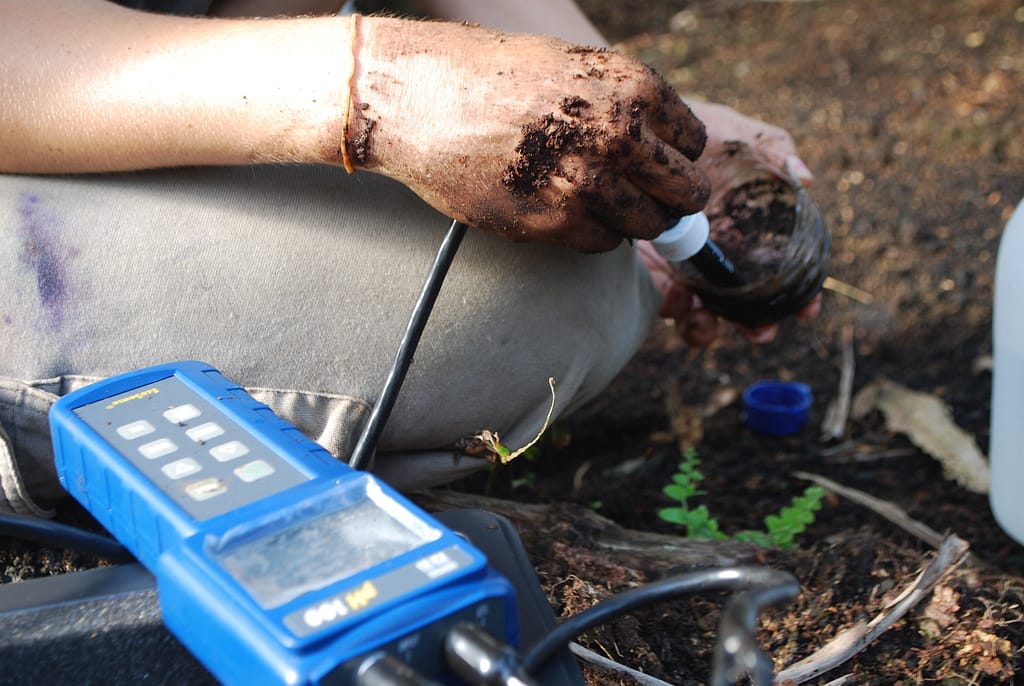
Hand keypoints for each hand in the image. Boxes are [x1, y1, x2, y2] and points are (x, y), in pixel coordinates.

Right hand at [346, 17, 710, 251]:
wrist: (424, 100)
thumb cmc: (492, 75)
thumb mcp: (573, 67)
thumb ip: (621, 104)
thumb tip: (658, 148)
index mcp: (632, 88)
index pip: (693, 143)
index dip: (677, 156)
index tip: (659, 163)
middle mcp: (619, 137)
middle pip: (685, 192)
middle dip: (672, 198)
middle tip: (652, 199)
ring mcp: (588, 185)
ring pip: (645, 226)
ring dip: (630, 219)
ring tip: (594, 199)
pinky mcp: (555, 224)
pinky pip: (602, 243)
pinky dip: (591, 233)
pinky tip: (561, 208)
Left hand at [640, 103, 819, 345]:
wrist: (637, 134)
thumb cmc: (694, 131)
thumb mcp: (736, 134)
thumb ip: (773, 149)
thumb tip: (805, 177)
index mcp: (749, 232)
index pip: (781, 272)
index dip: (800, 297)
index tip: (808, 310)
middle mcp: (720, 256)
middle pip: (744, 305)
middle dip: (755, 326)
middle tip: (759, 332)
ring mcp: (684, 267)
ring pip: (702, 313)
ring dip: (709, 328)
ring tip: (707, 322)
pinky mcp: (650, 269)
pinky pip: (664, 301)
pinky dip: (674, 309)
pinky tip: (678, 299)